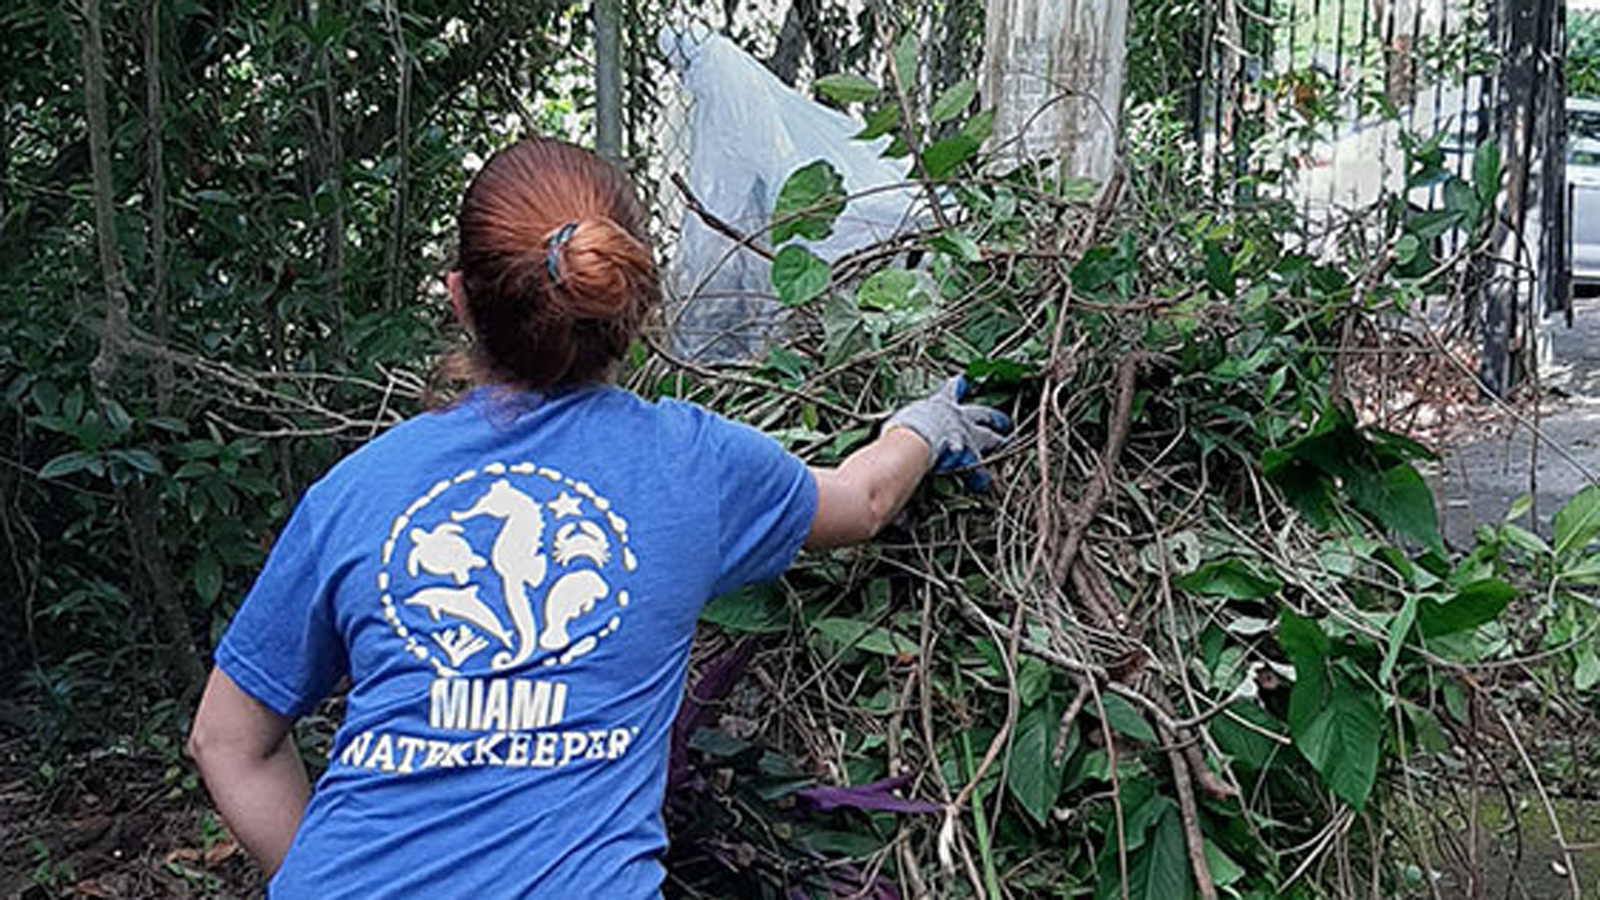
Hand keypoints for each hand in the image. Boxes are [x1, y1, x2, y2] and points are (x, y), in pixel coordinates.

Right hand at [884, 376, 1010, 488]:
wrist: (917, 442)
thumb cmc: (905, 428)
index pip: (950, 391)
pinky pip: (978, 469)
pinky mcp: (970, 456)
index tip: (962, 382)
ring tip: (1006, 444)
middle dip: (994, 417)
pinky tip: (984, 482)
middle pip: (982, 414)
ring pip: (989, 438)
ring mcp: (968, 436)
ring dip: (999, 442)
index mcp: (940, 404)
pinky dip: (980, 476)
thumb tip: (900, 429)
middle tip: (1004, 420)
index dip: (956, 387)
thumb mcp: (904, 419)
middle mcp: (959, 418)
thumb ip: (909, 422)